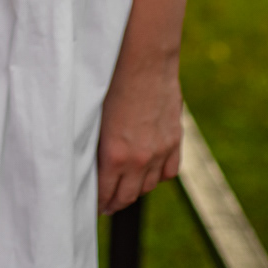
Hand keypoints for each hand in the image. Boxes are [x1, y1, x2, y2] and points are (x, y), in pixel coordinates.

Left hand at [97, 47, 183, 213]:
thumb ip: (96, 144)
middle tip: (107, 204)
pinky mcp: (175, 139)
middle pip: (128, 196)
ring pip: (149, 186)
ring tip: (126, 189)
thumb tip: (91, 163)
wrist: (144, 60)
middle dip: (115, 202)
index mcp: (114, 155)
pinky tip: (149, 174)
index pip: (105, 193)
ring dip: (137, 190)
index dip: (99, 203)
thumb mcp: (94, 117)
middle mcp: (140, 159)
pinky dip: (159, 176)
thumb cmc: (111, 82)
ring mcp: (160, 151)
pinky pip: (169, 171)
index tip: (93, 207)